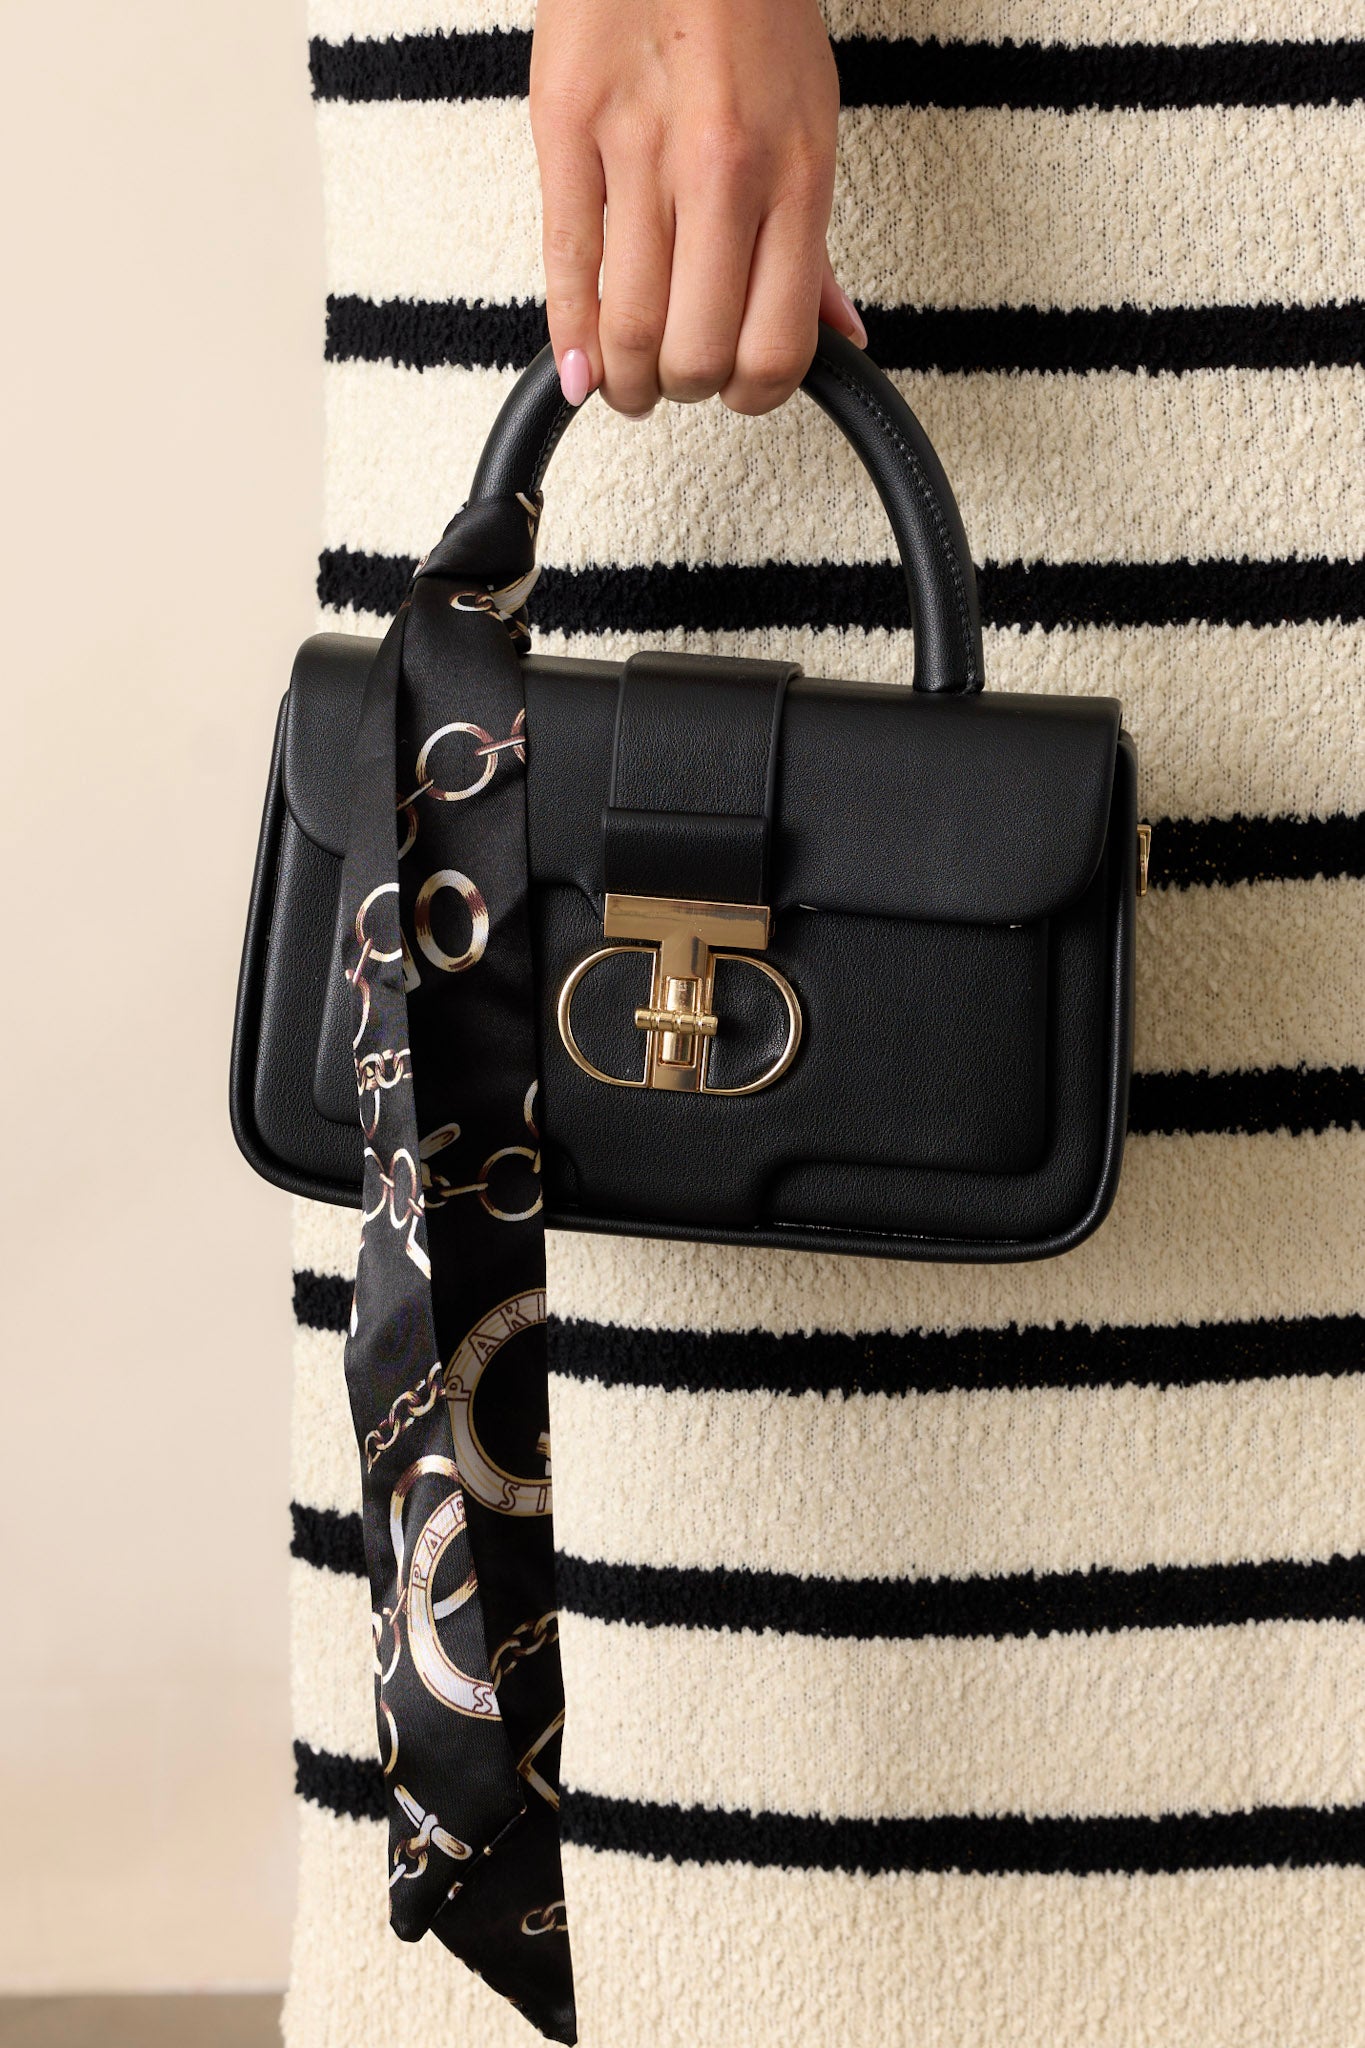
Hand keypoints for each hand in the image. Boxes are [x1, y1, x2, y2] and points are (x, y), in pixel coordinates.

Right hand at [528, 0, 862, 419]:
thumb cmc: (750, 6)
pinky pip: (567, 263)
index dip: (753, 395)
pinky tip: (576, 368)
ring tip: (626, 381)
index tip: (737, 392)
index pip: (776, 345)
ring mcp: (639, 150)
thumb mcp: (812, 121)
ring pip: (628, 326)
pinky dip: (569, 336)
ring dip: (625, 380)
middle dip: (684, 389)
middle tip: (677, 382)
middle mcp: (722, 170)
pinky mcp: (566, 127)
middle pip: (696, 352)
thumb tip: (839, 332)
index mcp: (796, 175)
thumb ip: (816, 241)